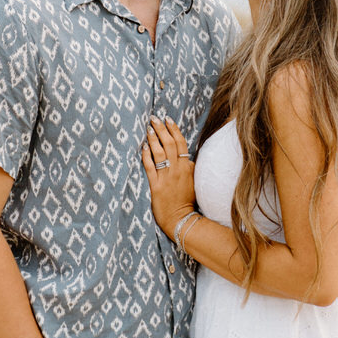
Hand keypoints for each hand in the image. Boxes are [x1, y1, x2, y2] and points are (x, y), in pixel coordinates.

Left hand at [141, 117, 196, 235]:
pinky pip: (150, 167)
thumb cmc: (187, 202)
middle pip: (170, 144)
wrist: (181, 219)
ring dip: (153, 138)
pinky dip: (146, 155)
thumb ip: (190, 168)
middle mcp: (178, 170)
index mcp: (188, 167)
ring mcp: (167, 177)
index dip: (174, 129)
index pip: (181, 143)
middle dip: (162, 129)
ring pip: (160, 152)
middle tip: (154, 118)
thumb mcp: (194, 181)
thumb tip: (188, 158)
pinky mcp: (157, 186)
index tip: (168, 119)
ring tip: (148, 128)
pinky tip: (142, 147)